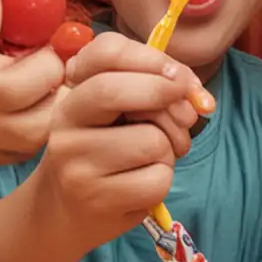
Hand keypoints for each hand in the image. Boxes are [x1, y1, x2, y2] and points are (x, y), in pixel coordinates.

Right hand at [0, 0, 64, 183]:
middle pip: (65, 88)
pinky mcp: (37, 156)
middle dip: (59, 75)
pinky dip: (63, 113)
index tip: (41, 51)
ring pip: (70, 109)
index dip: (50, 53)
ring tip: (44, 91)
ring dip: (63, 95)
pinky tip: (44, 107)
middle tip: (43, 71)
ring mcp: (27, 145)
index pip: (51, 65)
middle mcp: (12, 123)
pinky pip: (65, 126)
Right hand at [30, 30, 208, 251]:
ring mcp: (77, 164)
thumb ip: (155, 89)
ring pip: (151, 140)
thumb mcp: (121, 111)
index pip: (106, 52)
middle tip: (187, 114)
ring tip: (155, 158)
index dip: (151, 57)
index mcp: (74, 90)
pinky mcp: (97, 200)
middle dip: (165, 95)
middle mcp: (66, 123)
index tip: (179, 78)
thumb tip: (195, 95)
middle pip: (117, 91)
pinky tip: (142, 184)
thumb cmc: (107, 150)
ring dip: (170, 149)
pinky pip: (157, 179)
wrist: (69, 210)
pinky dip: (163, 180)